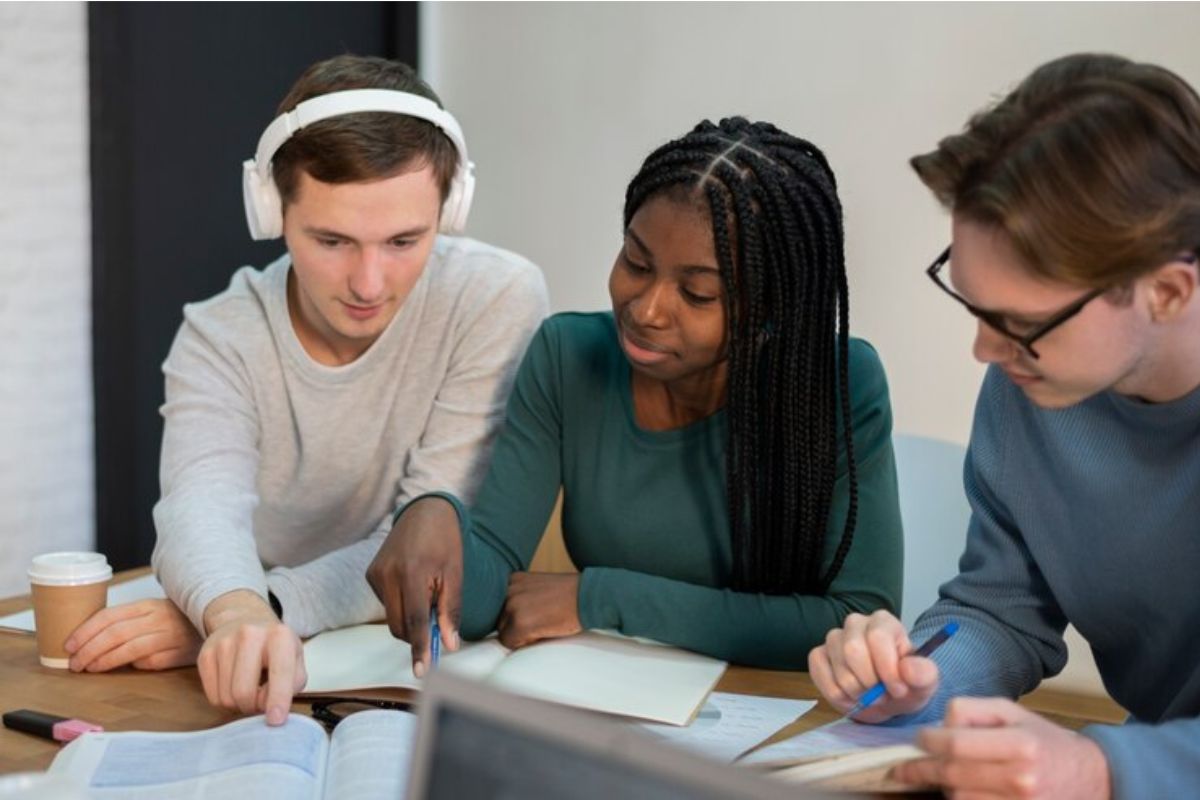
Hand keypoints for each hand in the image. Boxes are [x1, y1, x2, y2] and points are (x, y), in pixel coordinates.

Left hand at [64, 599, 200, 671]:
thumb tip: (90, 641)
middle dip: (89, 650)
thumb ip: (125, 622)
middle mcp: (158, 618)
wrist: (214, 621)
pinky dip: (136, 666)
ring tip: (90, 669)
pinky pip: (151, 662)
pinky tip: (126, 669)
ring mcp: (170, 636)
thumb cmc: (173, 621)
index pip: (108, 616)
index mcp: (146, 605)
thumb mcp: (150, 613)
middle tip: (74, 664)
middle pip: (115, 634)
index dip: (85, 632)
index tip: (69, 646)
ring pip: (129, 650)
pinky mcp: (179, 654)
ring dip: (105, 662)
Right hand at [197, 591, 305, 725]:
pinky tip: (234, 685)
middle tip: (261, 702)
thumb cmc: (275, 647)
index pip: (280, 672)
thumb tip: (272, 707)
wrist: (245, 620)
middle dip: (253, 707)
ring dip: (240, 705)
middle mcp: (250, 635)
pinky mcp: (206, 654)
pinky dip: (225, 700)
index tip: (275, 720)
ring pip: (226, 698)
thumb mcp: (296, 660)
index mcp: (279, 636)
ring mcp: (224, 643)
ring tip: (249, 690)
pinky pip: (212, 696)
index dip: (278, 699)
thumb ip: (292, 684)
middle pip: (244, 692)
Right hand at [366, 496, 462, 676]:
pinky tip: (415, 585)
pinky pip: (386, 603)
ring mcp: (376, 574)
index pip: (415, 620)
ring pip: (391, 617)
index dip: (420, 647)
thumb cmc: (446, 542)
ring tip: (428, 596)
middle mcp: (388, 574)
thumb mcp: (456, 574)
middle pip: (399, 625)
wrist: (425, 512)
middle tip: (438, 627)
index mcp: (413, 572)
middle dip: (417, 635)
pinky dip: (402, 605)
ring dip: (410, 619)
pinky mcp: (370, 574)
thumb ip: (451, 610)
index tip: (422, 671)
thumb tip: (449, 644)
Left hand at [497, 572, 581, 648]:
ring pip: (503, 632)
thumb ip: (520, 596)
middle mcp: (508, 589)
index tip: (532, 614)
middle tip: (540, 620)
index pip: (498, 607)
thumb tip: (506, 619)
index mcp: (512, 579)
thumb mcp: (537, 586)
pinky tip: (543, 631)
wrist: (588, 596)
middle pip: (499, 620)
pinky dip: (524, 643)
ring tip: (542, 624)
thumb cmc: (568, 594)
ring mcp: (513, 606)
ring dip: (519, 635)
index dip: (514, 616)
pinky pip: (510, 643)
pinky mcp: (520, 623)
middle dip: (516, 626)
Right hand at [807, 610, 939, 721]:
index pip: (878, 637)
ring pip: (839, 668)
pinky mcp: (818, 655)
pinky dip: (837, 695)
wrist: (887, 697)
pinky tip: (852, 697)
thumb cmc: (905, 685)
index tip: (898, 690)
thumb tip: (906, 669)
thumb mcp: (925, 683)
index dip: (887, 669)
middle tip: (882, 696)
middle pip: (853, 650)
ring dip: (856, 692)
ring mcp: (834, 638)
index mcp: (883, 622)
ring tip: (869, 697)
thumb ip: (923, 674)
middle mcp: (856, 623)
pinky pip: (820, 676)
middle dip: (869, 682)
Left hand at [892, 698, 1111, 798]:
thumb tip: (939, 725)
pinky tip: (957, 790)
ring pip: (958, 798)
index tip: (917, 740)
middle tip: (901, 768)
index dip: (928, 742)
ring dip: (943, 787)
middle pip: (952, 775)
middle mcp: (1020, 779)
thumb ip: (973, 711)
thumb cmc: (1045, 741)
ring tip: (940, 776)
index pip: (956, 745)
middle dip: (921, 770)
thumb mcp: (1013, 713)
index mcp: (1020, 745)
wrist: (1091, 780)